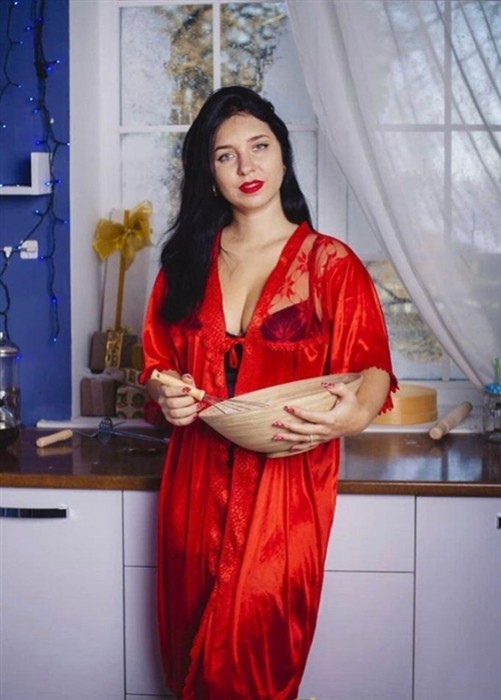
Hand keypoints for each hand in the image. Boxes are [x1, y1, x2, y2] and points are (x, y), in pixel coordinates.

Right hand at [147, 373, 200, 426]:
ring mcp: (166, 411)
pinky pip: (179, 422)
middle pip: (172, 403)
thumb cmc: (180, 388)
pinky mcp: (171, 419)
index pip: (167, 391)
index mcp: (163, 390)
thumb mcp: (183, 381)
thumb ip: (186, 380)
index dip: (178, 391)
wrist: (176, 396)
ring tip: (198, 406)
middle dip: (186, 401)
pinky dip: (188, 419)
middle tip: (195, 399)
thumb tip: (187, 379)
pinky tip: (195, 414)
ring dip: (189, 410)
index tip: (189, 389)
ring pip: (175, 413)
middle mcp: (163, 401)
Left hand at [271, 368, 390, 451]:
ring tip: (276, 436)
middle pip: (304, 430)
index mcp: (330, 419)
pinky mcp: (323, 440)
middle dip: (289, 427)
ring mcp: (324, 436)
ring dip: (290, 438)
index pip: (311, 416)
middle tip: (276, 422)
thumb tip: (325, 384)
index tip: (287, 407)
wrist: (358, 421)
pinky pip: (310, 445)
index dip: (299, 412)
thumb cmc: (352, 406)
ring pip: (304, 440)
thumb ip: (338, 388)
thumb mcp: (348, 394)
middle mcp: (326, 430)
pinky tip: (289, 447)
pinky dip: (299, 447)